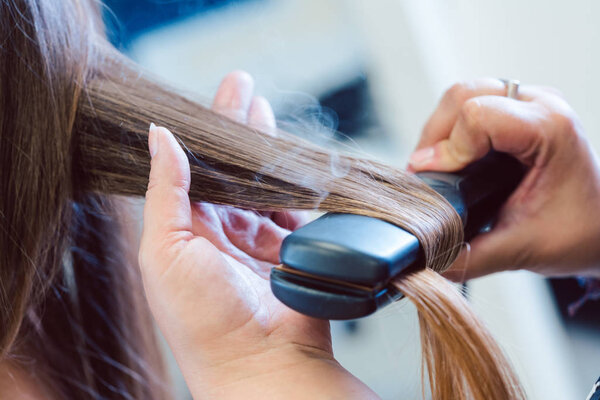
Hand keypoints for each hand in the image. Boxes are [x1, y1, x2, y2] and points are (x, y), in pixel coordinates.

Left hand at [138, 71, 377, 398]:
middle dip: (238, 128)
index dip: (207, 128)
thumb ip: (165, 191)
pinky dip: (296, 185)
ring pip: (264, 183)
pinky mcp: (290, 250)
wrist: (260, 363)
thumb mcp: (163, 250)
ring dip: (268, 150)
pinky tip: (295, 161)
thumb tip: (161, 136)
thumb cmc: (202, 318)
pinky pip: (295, 208)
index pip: (196, 167)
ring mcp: (257, 240)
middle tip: (245, 88)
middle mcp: (220, 233)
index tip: (222, 93)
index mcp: (184, 231)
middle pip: (231, 168)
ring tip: (266, 112)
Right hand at [409, 78, 599, 279]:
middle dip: (434, 136)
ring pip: (463, 95)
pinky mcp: (517, 111)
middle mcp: (540, 105)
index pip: (477, 116)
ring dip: (439, 131)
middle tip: (425, 173)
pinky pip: (471, 104)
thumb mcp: (524, 248)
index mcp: (550, 128)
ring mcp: (528, 103)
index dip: (446, 150)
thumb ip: (471, 256)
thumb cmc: (582, 230)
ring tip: (434, 168)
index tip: (432, 180)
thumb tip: (427, 257)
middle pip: (463, 95)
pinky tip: (450, 160)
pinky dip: (451, 130)